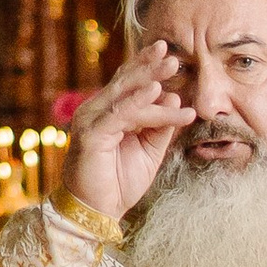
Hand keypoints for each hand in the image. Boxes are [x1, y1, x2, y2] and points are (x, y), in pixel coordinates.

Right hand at [66, 38, 191, 219]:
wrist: (97, 212)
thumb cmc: (118, 183)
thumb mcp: (148, 152)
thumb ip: (159, 127)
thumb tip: (175, 99)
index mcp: (107, 113)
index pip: (127, 83)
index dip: (145, 66)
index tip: (168, 53)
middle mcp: (95, 111)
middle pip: (125, 82)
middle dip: (150, 66)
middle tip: (174, 55)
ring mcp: (90, 120)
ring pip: (125, 95)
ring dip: (150, 79)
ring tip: (172, 67)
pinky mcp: (91, 134)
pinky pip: (120, 114)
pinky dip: (139, 102)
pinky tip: (156, 92)